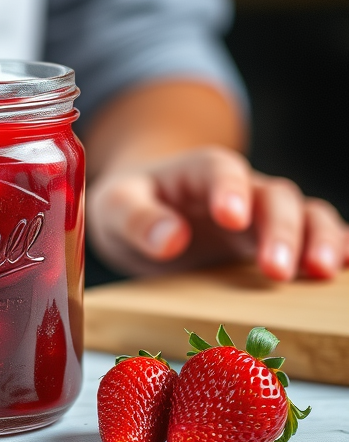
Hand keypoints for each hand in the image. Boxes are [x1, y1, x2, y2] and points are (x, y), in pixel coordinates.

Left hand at [87, 145, 348, 280]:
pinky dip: (336, 245)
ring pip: (304, 214)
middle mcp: (240, 187)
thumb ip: (137, 218)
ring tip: (320, 272)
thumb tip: (170, 239)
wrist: (141, 212)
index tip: (230, 219)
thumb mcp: (115, 207)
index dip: (230, 192)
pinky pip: (315, 235)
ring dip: (317, 239)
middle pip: (272, 196)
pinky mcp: (273, 239)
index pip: (221, 171)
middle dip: (278, 231)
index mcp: (198, 170)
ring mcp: (262, 213)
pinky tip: (345, 267)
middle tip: (274, 270)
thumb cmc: (128, 205)